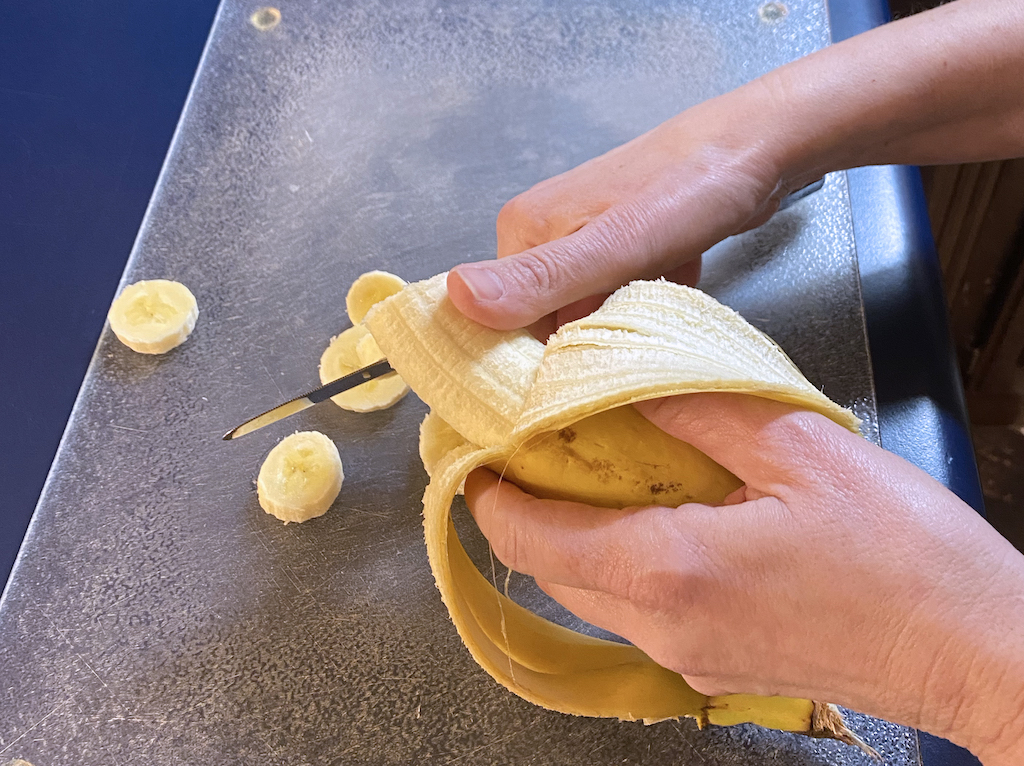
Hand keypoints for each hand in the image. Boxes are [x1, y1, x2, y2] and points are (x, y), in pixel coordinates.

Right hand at [448, 82, 786, 333]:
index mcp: (523, 233)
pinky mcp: (621, 246)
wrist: (761, 146)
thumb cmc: (690, 191)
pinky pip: (619, 300)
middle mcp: (544, 236)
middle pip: (548, 324)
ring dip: (621, 333)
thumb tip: (457, 297)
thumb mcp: (615, 243)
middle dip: (589, 347)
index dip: (541, 360)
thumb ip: (541, 278)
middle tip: (634, 355)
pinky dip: (644, 314)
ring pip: (588, 316)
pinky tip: (671, 309)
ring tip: (657, 333)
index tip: (585, 381)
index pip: (507, 324)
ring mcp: (584, 240)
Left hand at [464, 393, 1023, 764]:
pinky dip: (625, 561)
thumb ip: (699, 405)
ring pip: (591, 592)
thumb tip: (629, 372)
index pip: (530, 532)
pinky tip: (666, 514)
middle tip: (547, 440)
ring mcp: (687, 657)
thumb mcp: (799, 449)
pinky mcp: (715, 666)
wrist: (976, 650)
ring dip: (580, 532)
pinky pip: (638, 611)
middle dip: (534, 504)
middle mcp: (661, 627)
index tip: (484, 444)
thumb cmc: (904, 554)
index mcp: (667, 571)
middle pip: (551, 565)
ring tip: (606, 467)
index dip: (492, 487)